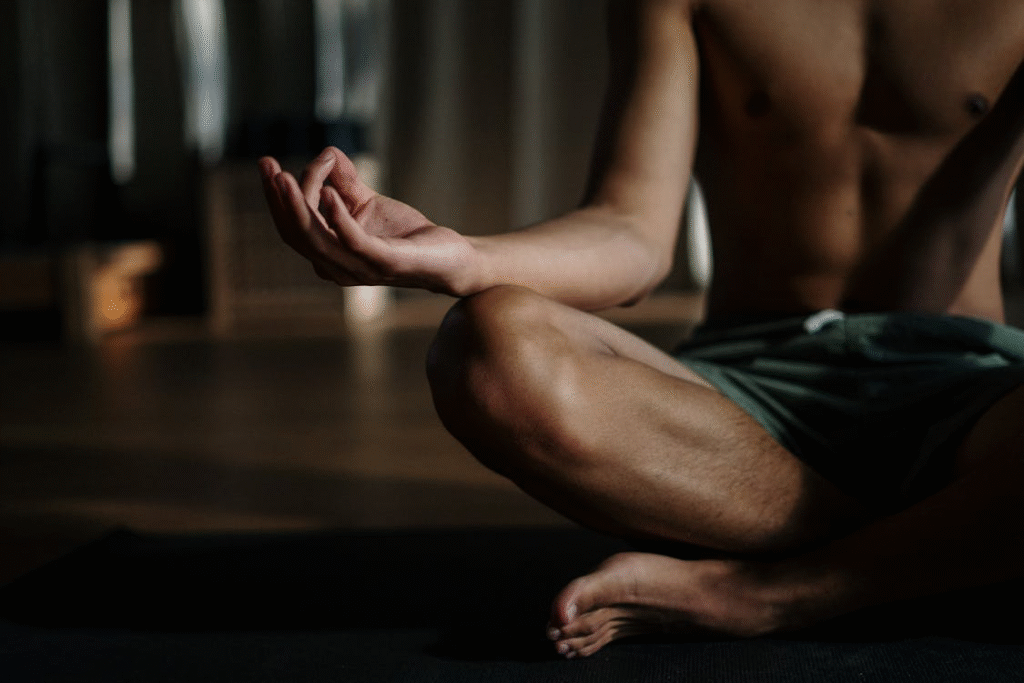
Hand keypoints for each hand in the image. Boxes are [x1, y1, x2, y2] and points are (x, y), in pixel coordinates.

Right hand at [259, 147, 479, 295]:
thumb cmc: (408, 236)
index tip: (266, 164)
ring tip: (286, 177)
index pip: (291, 228)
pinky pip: (352, 241)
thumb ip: (346, 182)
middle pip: (296, 235)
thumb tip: (327, 153)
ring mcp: (359, 270)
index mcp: (329, 255)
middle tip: (268, 167)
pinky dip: (338, 216)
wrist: (450, 258)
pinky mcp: (384, 263)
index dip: (275, 198)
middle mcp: (337, 268)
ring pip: (316, 240)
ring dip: (298, 206)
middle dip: (278, 200)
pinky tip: (328, 193)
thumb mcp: (369, 202)